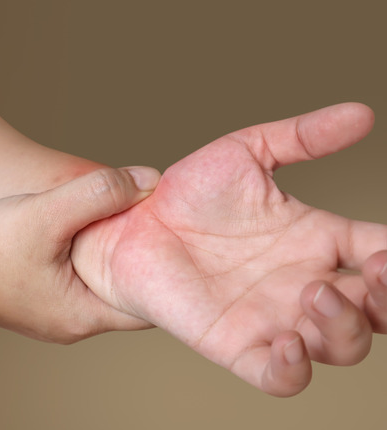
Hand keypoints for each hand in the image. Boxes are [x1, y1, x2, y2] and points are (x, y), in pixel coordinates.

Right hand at [0, 166, 159, 342]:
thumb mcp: (46, 213)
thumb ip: (99, 193)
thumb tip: (149, 180)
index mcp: (84, 315)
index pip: (150, 305)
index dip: (165, 270)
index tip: (172, 236)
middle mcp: (73, 324)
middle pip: (126, 294)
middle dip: (140, 259)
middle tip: (151, 222)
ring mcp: (53, 315)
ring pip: (100, 286)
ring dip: (110, 256)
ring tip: (120, 219)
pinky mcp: (37, 300)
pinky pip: (76, 281)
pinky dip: (85, 257)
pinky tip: (81, 229)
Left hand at [72, 103, 386, 395]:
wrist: (130, 224)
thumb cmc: (186, 193)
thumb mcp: (246, 152)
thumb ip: (302, 136)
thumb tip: (362, 113)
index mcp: (317, 239)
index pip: (384, 255)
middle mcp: (304, 283)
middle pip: (377, 311)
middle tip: (374, 269)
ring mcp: (273, 318)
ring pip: (341, 347)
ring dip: (345, 327)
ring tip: (314, 291)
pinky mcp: (234, 345)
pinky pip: (280, 378)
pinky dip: (295, 371)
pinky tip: (289, 342)